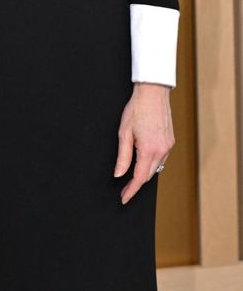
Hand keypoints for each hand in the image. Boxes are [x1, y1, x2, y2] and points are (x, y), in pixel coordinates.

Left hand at [114, 82, 173, 203]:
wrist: (153, 92)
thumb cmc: (137, 108)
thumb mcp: (124, 132)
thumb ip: (122, 156)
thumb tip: (118, 174)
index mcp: (148, 149)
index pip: (139, 178)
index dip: (131, 190)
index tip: (124, 198)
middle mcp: (161, 150)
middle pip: (148, 175)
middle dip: (136, 184)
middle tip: (124, 189)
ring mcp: (168, 146)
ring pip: (156, 168)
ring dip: (145, 173)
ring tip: (132, 176)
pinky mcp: (171, 141)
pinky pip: (162, 158)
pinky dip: (152, 163)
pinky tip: (144, 160)